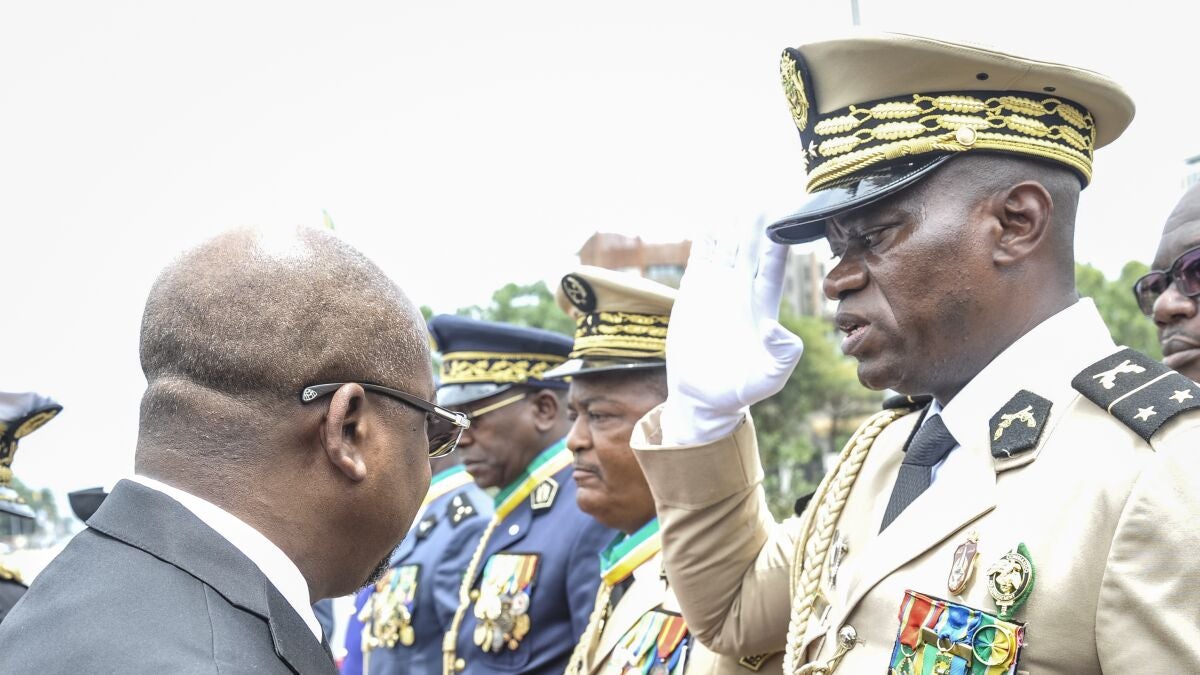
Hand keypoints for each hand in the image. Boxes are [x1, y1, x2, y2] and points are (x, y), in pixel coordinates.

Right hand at [659, 215, 804, 444]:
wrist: (702, 397)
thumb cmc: (740, 390)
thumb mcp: (769, 379)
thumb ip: (782, 356)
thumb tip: (777, 328)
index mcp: (763, 306)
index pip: (773, 266)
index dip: (778, 243)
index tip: (782, 219)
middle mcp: (741, 292)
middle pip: (750, 249)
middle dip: (754, 226)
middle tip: (758, 201)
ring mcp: (716, 290)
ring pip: (725, 249)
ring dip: (728, 227)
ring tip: (732, 204)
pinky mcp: (693, 294)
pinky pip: (700, 260)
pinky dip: (704, 242)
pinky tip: (708, 224)